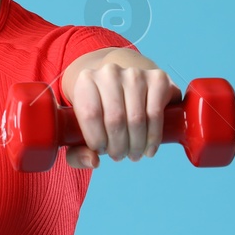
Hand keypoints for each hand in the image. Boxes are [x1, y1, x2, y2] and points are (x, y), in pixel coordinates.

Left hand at [64, 61, 182, 168]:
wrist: (123, 85)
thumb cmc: (99, 111)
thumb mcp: (81, 128)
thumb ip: (77, 151)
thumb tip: (94, 162)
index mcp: (86, 80)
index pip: (90, 114)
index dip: (97, 140)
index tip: (101, 151)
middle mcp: (110, 72)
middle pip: (115, 119)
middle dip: (118, 147)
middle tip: (119, 156)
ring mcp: (135, 74)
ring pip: (136, 119)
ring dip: (136, 145)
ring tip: (133, 154)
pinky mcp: (158, 79)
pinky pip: (155, 115)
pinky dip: (153, 138)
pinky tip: (149, 149)